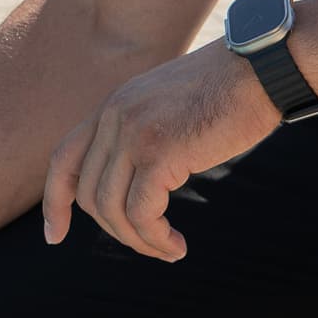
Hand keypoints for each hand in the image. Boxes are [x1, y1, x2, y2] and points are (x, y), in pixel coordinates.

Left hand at [41, 37, 277, 263]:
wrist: (263, 67)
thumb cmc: (229, 91)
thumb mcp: (170, 106)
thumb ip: (146, 132)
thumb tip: (138, 180)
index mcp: (113, 105)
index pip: (63, 158)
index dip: (55, 201)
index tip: (55, 236)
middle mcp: (114, 116)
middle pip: (88, 193)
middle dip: (115, 230)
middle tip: (150, 244)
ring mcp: (133, 132)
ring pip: (112, 208)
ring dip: (139, 240)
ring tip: (168, 250)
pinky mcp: (160, 151)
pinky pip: (142, 213)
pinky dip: (156, 238)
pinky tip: (177, 246)